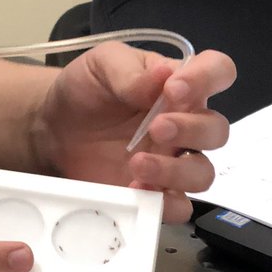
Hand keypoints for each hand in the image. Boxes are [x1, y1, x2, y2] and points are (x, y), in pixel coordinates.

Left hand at [33, 43, 234, 222]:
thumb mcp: (102, 65)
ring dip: (176, 171)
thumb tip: (163, 74)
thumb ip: (131, 70)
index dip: (207, 78)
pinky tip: (137, 189)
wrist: (54, 127)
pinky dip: (164, 203)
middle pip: (216, 129)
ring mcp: (172, 160)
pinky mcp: (156, 190)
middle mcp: (184, 122)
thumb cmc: (85, 89)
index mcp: (177, 84)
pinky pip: (179, 206)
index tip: (175, 89)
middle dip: (192, 129)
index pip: (216, 71)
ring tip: (137, 164)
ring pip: (203, 173)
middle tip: (156, 128)